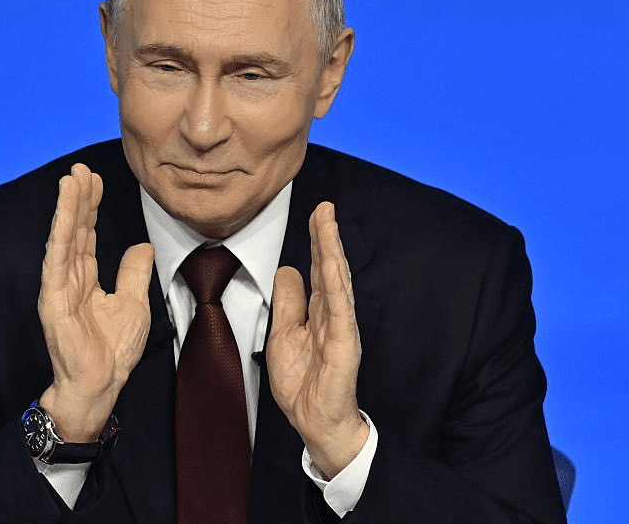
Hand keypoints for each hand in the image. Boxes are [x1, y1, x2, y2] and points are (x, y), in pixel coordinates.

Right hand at [37, 163, 153, 440]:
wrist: (101, 384)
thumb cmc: (112, 351)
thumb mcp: (133, 303)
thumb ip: (133, 272)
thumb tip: (141, 246)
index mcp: (85, 279)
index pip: (86, 234)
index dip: (90, 207)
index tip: (94, 179)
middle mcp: (69, 278)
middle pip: (74, 230)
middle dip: (78, 198)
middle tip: (81, 169)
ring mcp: (59, 287)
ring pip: (64, 238)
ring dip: (67, 207)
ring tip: (71, 179)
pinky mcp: (54, 298)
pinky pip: (58, 258)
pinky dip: (61, 232)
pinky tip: (65, 210)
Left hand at [266, 201, 368, 478]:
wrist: (314, 422)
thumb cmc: (304, 383)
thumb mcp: (285, 334)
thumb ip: (289, 302)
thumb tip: (289, 269)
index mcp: (319, 311)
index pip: (318, 268)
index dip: (317, 240)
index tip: (316, 212)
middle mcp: (332, 315)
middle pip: (330, 268)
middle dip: (326, 236)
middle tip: (324, 206)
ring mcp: (340, 328)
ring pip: (336, 282)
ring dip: (332, 251)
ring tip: (328, 224)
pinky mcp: (344, 345)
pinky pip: (340, 311)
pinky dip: (336, 286)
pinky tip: (332, 265)